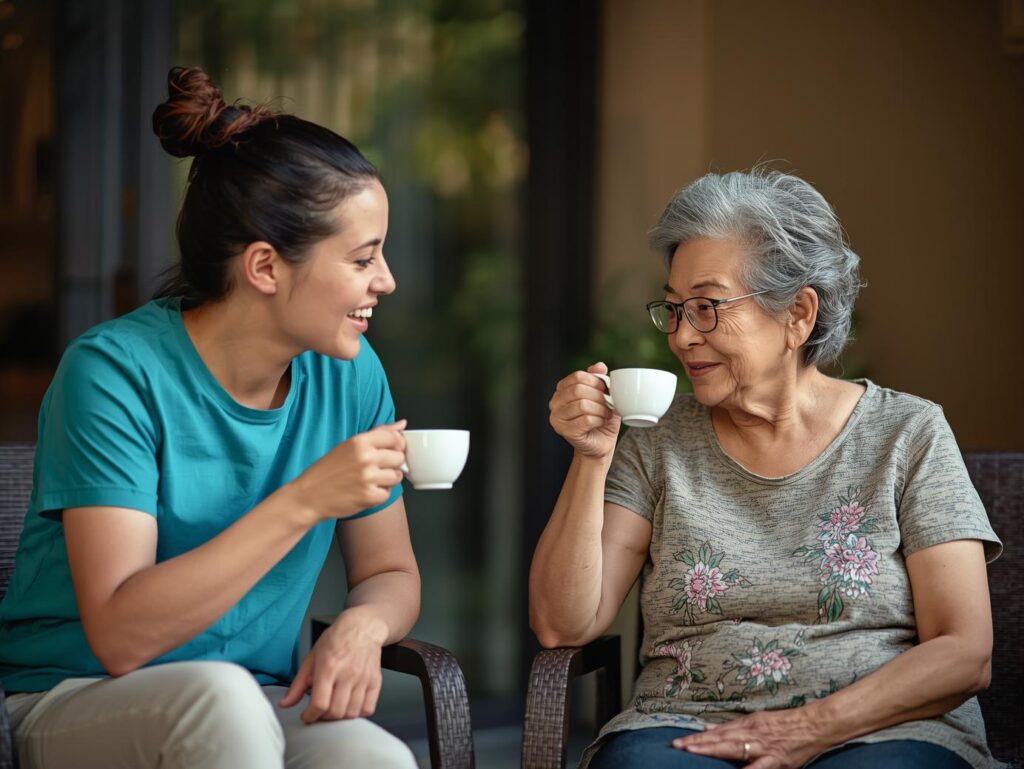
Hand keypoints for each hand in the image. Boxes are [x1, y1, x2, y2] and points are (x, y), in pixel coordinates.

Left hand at [278, 608, 386, 722]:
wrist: (362, 627)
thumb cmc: (336, 640)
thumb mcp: (311, 658)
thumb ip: (298, 685)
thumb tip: (285, 704)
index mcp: (329, 667)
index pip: (320, 703)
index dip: (310, 716)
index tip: (307, 716)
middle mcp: (347, 674)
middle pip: (335, 712)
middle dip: (323, 717)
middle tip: (319, 712)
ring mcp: (363, 678)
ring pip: (351, 713)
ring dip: (340, 717)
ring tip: (334, 708)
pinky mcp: (375, 681)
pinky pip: (368, 708)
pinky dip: (358, 713)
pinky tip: (350, 705)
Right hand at [291, 421, 406, 521]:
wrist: (308, 496)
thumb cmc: (327, 471)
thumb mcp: (349, 446)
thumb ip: (378, 433)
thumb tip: (402, 424)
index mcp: (359, 441)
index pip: (395, 437)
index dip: (397, 446)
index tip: (390, 451)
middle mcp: (365, 457)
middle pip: (399, 457)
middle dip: (392, 464)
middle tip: (376, 468)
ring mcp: (368, 477)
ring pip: (397, 476)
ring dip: (387, 480)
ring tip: (370, 480)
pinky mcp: (369, 496)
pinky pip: (388, 494)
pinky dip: (379, 495)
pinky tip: (365, 491)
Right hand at [549, 363, 620, 458]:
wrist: (600, 444)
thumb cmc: (600, 419)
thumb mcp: (603, 395)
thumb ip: (599, 379)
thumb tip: (599, 365)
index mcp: (562, 390)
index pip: (577, 376)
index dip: (595, 381)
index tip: (606, 389)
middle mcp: (555, 403)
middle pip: (578, 390)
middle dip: (599, 396)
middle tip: (608, 403)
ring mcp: (557, 418)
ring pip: (582, 405)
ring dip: (600, 409)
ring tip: (606, 414)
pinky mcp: (565, 431)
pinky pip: (586, 420)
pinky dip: (598, 420)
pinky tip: (601, 422)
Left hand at [673, 708, 828, 767]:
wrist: (815, 725)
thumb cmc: (786, 723)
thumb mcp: (757, 720)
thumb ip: (733, 727)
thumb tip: (708, 728)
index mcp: (748, 724)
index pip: (718, 732)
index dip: (699, 737)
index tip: (680, 741)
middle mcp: (752, 734)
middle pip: (720, 738)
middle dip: (699, 743)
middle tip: (678, 745)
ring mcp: (763, 747)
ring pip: (733, 748)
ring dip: (712, 749)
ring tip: (693, 751)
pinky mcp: (776, 760)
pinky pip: (757, 768)